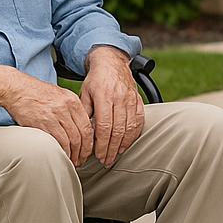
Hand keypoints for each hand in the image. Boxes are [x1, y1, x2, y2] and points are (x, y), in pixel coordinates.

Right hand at [2, 75, 92, 163]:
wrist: (17, 89)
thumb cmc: (35, 92)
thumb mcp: (59, 95)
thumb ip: (71, 110)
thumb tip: (79, 127)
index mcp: (72, 100)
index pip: (88, 126)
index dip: (89, 143)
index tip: (87, 151)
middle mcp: (66, 108)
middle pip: (81, 135)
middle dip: (82, 152)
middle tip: (80, 160)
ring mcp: (55, 116)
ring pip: (71, 141)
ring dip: (72, 154)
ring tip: (71, 161)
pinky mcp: (43, 123)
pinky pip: (57, 142)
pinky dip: (61, 151)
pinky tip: (61, 155)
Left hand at [78, 46, 144, 167]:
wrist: (112, 61)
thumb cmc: (96, 79)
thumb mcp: (84, 93)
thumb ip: (85, 112)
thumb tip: (84, 132)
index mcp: (104, 96)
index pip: (105, 126)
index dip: (102, 144)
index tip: (98, 155)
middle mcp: (119, 98)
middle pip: (118, 130)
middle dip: (112, 149)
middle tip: (107, 161)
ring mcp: (131, 99)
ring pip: (130, 127)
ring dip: (123, 144)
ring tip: (116, 154)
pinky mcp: (138, 100)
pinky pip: (139, 120)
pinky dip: (134, 134)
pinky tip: (127, 142)